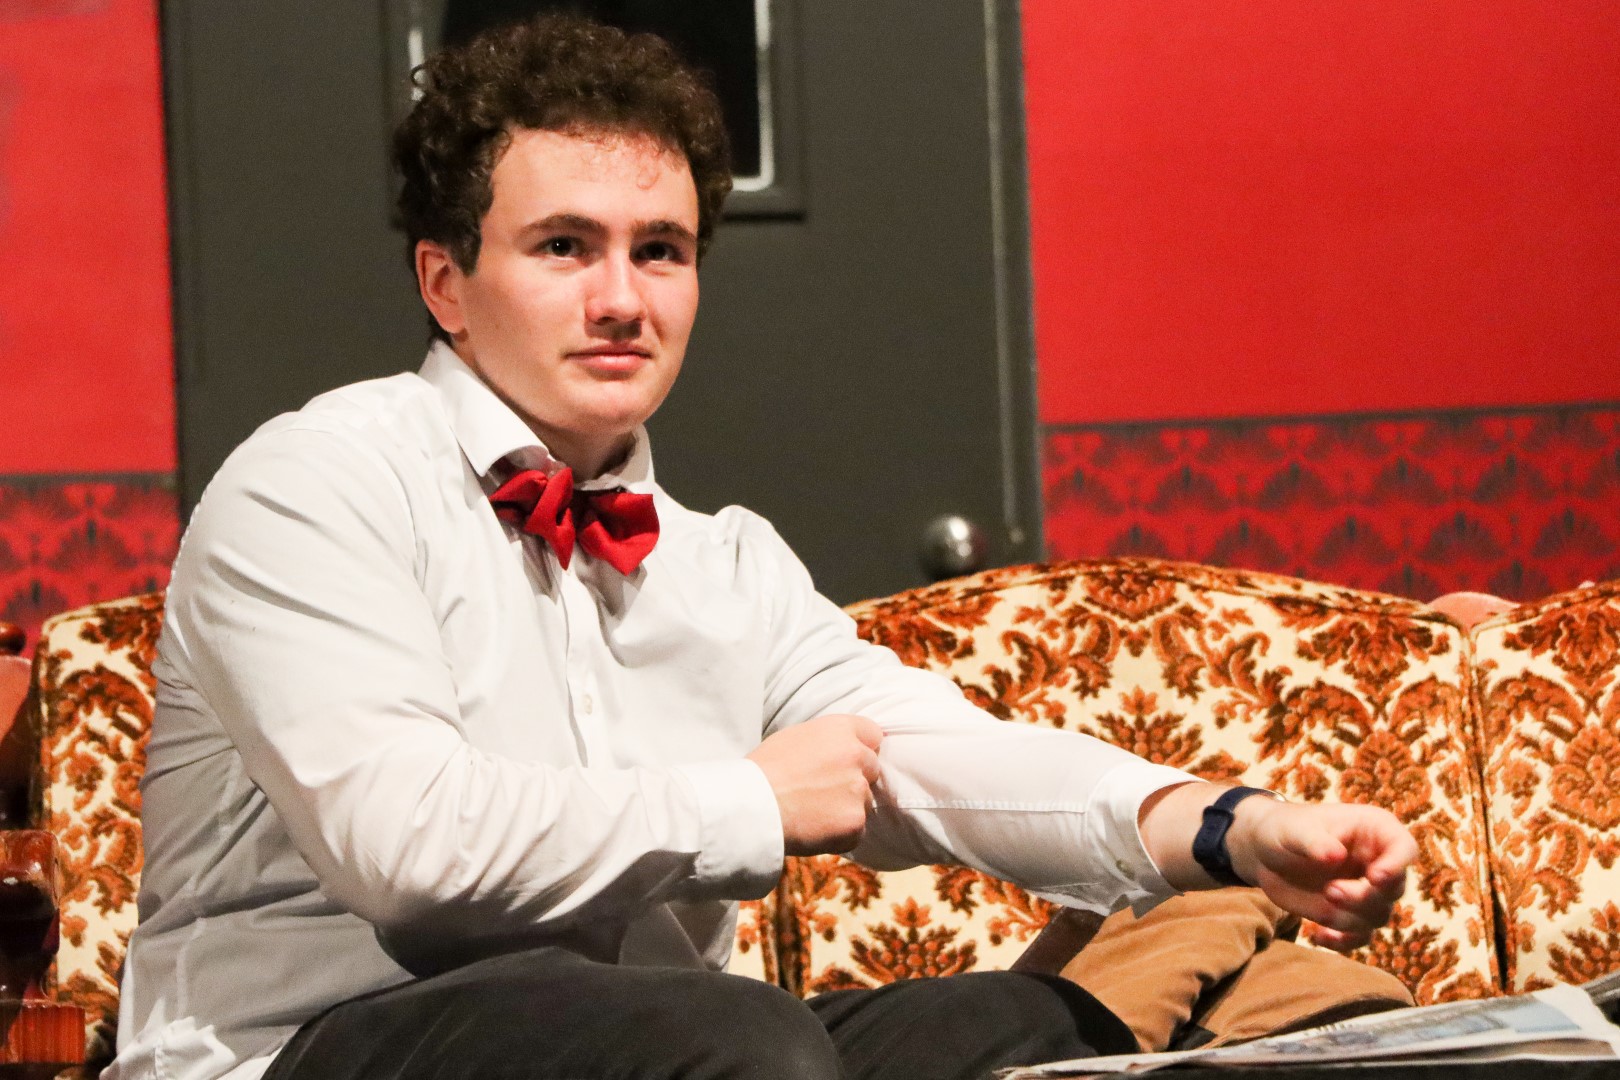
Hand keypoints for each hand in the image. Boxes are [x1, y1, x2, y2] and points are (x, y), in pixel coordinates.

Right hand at [746, 714, 882, 855]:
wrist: (750, 807)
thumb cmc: (763, 771)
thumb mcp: (794, 737)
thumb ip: (827, 740)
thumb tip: (841, 749)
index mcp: (840, 730)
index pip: (873, 734)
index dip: (861, 748)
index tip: (848, 761)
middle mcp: (856, 756)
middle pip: (871, 769)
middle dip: (854, 779)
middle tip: (823, 790)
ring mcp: (858, 791)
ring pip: (863, 801)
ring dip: (846, 808)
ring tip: (812, 811)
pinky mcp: (856, 823)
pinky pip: (857, 830)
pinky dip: (840, 833)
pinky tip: (814, 828)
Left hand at [1227, 797, 1416, 952]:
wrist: (1264, 850)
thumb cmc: (1284, 829)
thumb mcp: (1293, 829)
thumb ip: (1314, 841)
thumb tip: (1336, 856)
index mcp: (1374, 831)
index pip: (1404, 848)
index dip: (1397, 865)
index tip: (1375, 878)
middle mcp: (1378, 862)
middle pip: (1393, 889)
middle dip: (1364, 896)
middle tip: (1330, 891)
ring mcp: (1366, 890)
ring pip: (1378, 916)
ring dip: (1351, 917)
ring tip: (1323, 902)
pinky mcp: (1350, 914)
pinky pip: (1361, 937)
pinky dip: (1343, 942)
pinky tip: (1318, 936)